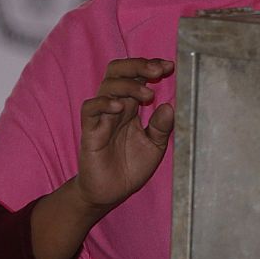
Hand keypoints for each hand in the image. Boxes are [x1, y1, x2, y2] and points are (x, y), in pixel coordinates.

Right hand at [75, 57, 175, 211]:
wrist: (111, 193)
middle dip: (138, 65)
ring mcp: (102, 117)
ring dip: (129, 84)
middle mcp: (116, 107)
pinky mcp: (90, 131)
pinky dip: (104, 103)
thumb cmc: (130, 168)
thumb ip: (161, 127)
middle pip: (119, 71)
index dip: (151, 66)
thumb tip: (169, 105)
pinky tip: (120, 107)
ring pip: (107, 85)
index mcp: (132, 106)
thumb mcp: (154, 146)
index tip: (169, 65)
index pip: (137, 76)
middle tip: (158, 70)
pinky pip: (90, 109)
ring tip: (148, 95)